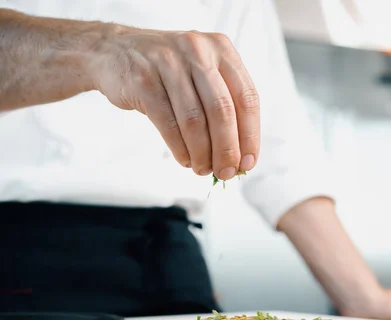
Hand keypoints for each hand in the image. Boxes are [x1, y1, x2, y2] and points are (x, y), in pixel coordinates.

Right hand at [85, 26, 259, 178]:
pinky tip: (185, 160)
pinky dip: (180, 148)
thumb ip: (224, 104)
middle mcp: (198, 51)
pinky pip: (168, 123)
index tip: (248, 161)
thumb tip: (240, 155)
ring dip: (202, 153)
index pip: (247, 98)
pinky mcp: (143, 80)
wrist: (112, 50)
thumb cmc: (167, 69)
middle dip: (227, 149)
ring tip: (204, 169)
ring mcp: (168, 63)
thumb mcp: (201, 72)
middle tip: (227, 172)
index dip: (251, 135)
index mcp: (221, 49)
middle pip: (223, 111)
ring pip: (195, 120)